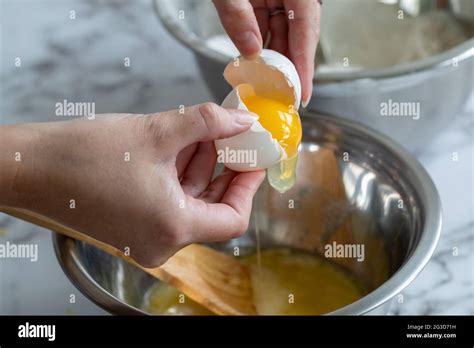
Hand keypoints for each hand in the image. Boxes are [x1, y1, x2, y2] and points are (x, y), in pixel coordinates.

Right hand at [0, 104, 264, 266]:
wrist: (29, 169)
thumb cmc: (85, 155)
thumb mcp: (157, 131)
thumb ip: (207, 123)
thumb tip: (241, 121)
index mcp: (172, 228)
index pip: (232, 219)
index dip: (248, 187)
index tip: (254, 160)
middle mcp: (160, 243)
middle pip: (211, 210)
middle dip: (224, 172)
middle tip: (234, 140)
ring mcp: (143, 238)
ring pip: (188, 204)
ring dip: (200, 169)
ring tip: (206, 133)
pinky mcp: (129, 228)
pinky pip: (167, 204)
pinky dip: (177, 178)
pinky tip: (181, 146)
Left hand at [213, 0, 320, 106]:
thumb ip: (238, 15)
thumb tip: (250, 51)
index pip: (306, 29)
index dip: (305, 64)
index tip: (302, 93)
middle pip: (298, 35)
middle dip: (290, 68)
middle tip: (284, 97)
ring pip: (282, 33)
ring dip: (273, 59)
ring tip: (265, 85)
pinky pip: (267, 24)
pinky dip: (260, 45)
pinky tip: (253, 63)